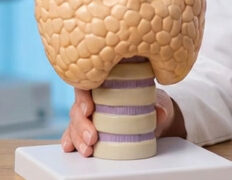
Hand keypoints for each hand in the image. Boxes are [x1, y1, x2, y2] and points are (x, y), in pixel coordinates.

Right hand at [61, 88, 184, 156]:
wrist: (153, 116)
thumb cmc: (151, 102)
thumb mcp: (159, 101)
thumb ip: (160, 106)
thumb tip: (160, 112)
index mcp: (106, 83)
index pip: (87, 84)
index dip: (83, 97)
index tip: (89, 109)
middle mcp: (93, 98)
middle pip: (78, 107)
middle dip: (81, 124)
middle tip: (92, 137)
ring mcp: (88, 114)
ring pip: (74, 123)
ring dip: (77, 137)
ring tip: (88, 149)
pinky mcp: (87, 129)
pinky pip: (73, 133)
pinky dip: (70, 141)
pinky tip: (70, 147)